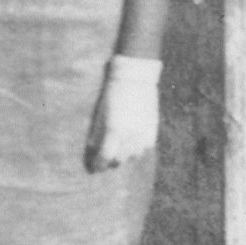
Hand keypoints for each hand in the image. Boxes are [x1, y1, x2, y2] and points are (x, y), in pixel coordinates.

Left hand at [86, 55, 161, 171]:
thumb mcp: (100, 113)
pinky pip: (146, 147)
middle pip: (120, 159)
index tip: (94, 167)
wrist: (135, 77)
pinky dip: (138, 148)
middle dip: (110, 160)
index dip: (99, 165)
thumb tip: (92, 149)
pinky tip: (132, 142)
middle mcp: (130, 135)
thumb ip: (96, 133)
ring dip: (125, 155)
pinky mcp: (153, 128)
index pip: (105, 157)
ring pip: (134, 156)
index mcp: (114, 130)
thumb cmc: (112, 93)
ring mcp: (143, 133)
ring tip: (119, 148)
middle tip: (105, 156)